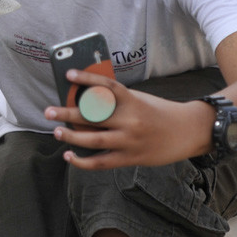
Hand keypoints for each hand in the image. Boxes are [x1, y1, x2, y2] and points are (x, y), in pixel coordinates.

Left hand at [44, 69, 212, 169]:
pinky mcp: (130, 158)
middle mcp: (129, 120)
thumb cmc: (160, 112)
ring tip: (57, 131)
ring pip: (93, 140)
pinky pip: (101, 162)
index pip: (105, 87)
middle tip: (48, 111)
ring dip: (71, 137)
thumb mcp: (140, 100)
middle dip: (67, 113)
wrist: (188, 131)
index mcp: (131, 101)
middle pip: (92, 116)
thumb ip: (117, 102)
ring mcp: (129, 141)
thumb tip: (85, 103)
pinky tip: (69, 156)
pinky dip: (83, 161)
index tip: (68, 75)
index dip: (85, 79)